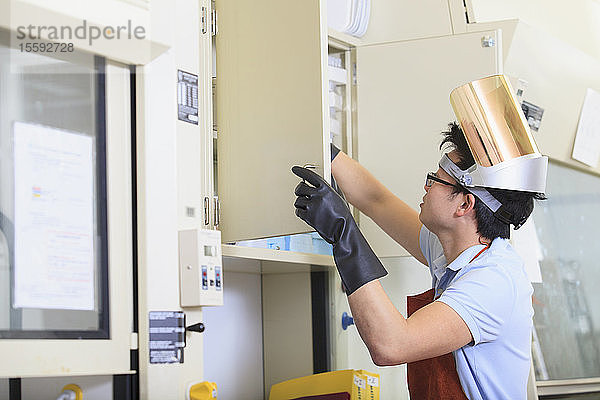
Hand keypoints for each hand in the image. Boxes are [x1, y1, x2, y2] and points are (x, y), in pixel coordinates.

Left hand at [292, 166, 386, 294]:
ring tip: (308, 207)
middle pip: (300, 188)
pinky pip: (298, 211)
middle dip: (299, 190)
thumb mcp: (337, 197)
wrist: (343, 230)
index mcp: (326, 188)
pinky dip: (301, 212)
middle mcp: (318, 196)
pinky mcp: (308, 216)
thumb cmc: (342, 214)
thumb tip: (316, 185)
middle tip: (301, 192)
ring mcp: (312, 206)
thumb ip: (326, 190)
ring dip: (301, 203)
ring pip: (298, 200)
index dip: (301, 171)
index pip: (310, 176)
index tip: (295, 169)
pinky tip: (307, 213)